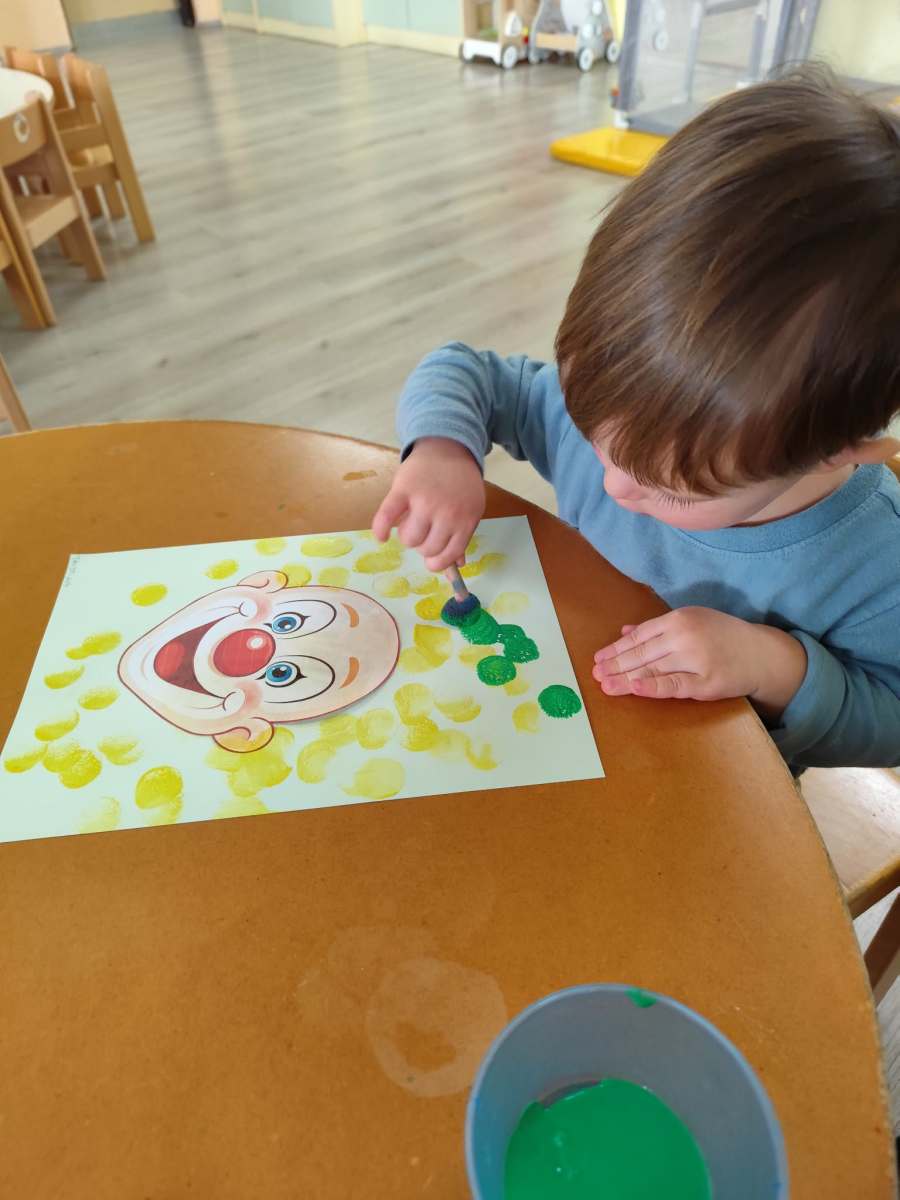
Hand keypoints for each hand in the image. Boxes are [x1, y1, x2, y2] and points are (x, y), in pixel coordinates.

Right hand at [372, 438, 484, 571]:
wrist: (448, 448)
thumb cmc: (460, 483)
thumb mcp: (470, 508)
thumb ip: (462, 536)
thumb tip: (457, 564)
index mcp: (466, 520)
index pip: (449, 554)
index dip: (437, 562)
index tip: (431, 560)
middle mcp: (446, 513)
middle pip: (427, 548)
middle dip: (423, 545)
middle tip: (424, 531)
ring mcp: (424, 501)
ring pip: (409, 538)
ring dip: (407, 536)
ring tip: (410, 523)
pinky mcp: (403, 489)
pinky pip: (386, 517)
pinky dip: (380, 530)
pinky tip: (381, 537)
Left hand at [593, 607, 807, 717]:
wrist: (762, 654)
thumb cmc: (723, 637)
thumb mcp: (692, 621)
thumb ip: (658, 628)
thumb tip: (625, 631)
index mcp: (679, 618)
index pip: (640, 635)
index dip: (617, 648)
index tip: (599, 659)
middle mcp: (685, 635)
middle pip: (643, 653)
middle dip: (616, 664)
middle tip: (596, 675)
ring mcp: (696, 659)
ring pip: (653, 669)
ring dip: (626, 678)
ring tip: (606, 685)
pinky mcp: (706, 682)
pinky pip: (674, 685)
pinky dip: (653, 687)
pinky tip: (635, 688)